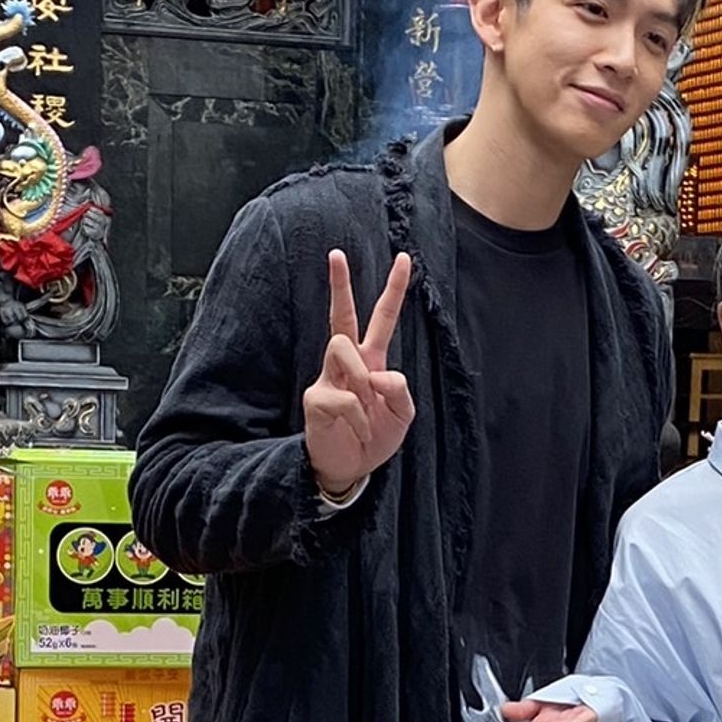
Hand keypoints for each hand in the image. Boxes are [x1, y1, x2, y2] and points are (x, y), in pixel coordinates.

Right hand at [303, 250, 415, 493]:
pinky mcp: (315, 398)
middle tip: (335, 253)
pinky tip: (358, 430)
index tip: (405, 258)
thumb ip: (399, 390)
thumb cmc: (375, 437)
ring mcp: (328, 378)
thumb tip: (378, 375)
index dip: (395, 290)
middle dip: (339, 284)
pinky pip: (345, 397)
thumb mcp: (402, 415)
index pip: (382, 319)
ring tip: (367, 410)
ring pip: (342, 348)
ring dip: (362, 379)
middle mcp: (348, 363)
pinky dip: (359, 418)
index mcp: (372, 361)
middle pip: (342, 316)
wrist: (351, 468)